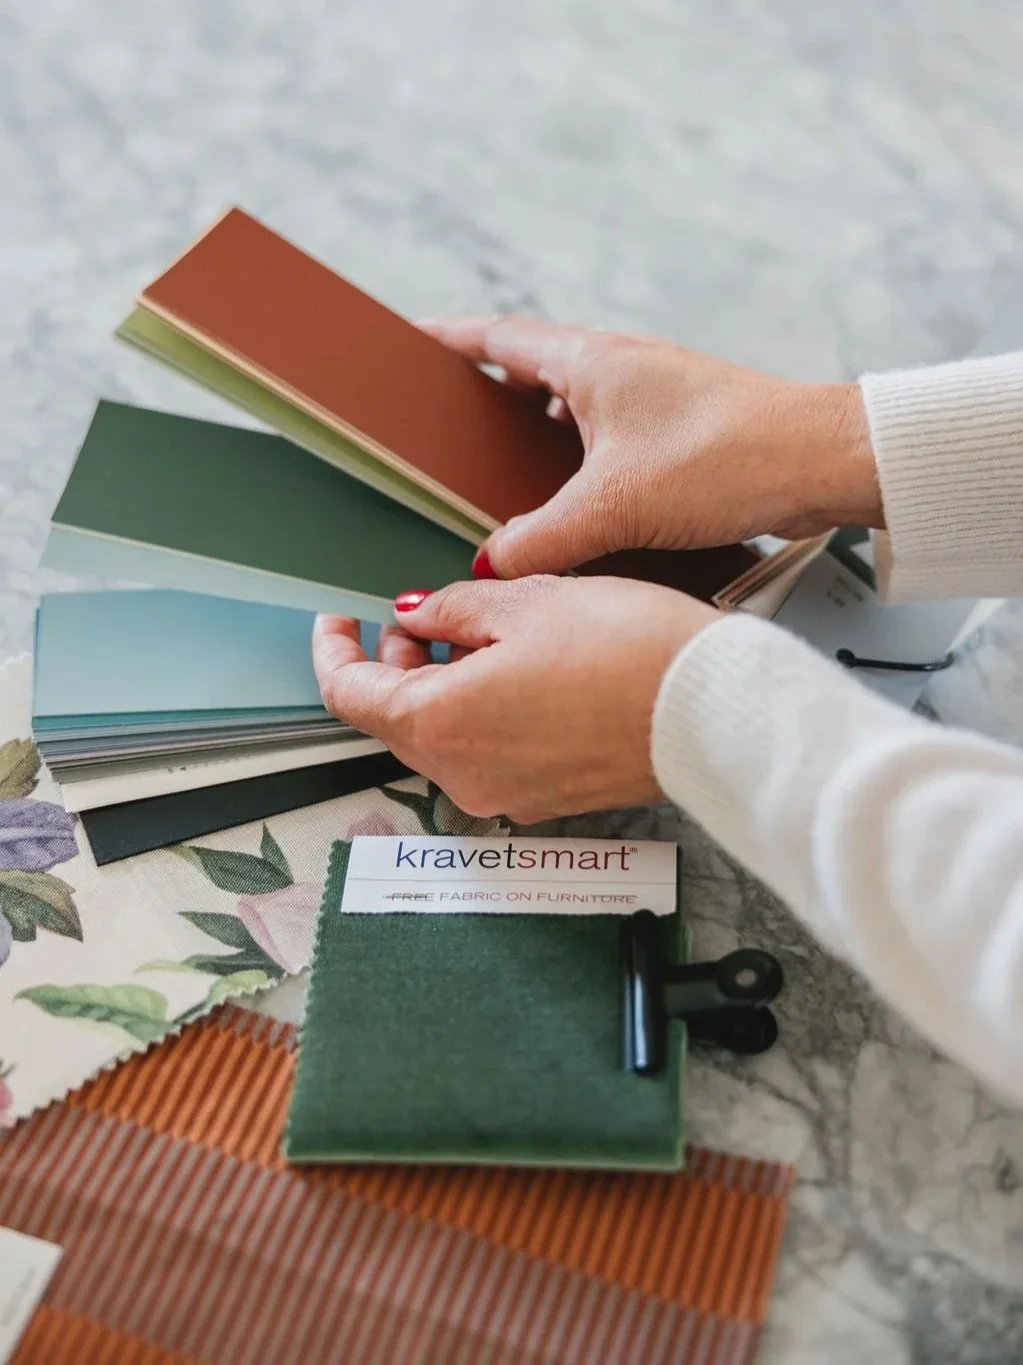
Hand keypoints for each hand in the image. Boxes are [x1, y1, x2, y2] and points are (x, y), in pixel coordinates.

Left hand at [312, 577, 718, 822]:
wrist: (710, 713)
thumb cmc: (626, 651)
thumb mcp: (526, 602)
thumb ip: (452, 609)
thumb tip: (418, 615)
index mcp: (441, 722)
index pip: (350, 694)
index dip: (333, 651)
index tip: (336, 621)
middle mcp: (463, 774)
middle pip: (394, 720)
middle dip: (396, 665)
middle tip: (422, 618)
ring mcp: (505, 794)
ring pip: (442, 738)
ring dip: (439, 688)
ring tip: (477, 636)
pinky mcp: (545, 799)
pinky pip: (487, 756)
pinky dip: (479, 715)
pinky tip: (514, 675)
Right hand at [422, 316, 881, 577]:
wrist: (821, 462)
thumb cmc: (729, 457)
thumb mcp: (614, 505)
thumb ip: (542, 537)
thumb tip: (495, 558)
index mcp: (591, 361)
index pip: (499, 336)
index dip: (450, 339)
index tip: (413, 339)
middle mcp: (620, 368)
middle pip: (533, 370)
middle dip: (488, 394)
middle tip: (451, 422)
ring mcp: (653, 397)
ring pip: (573, 407)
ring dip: (537, 433)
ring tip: (505, 472)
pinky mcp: (680, 430)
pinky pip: (608, 437)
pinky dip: (580, 461)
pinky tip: (577, 501)